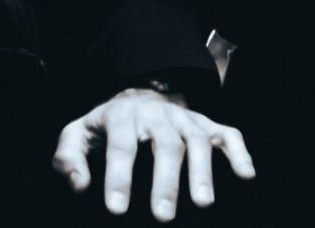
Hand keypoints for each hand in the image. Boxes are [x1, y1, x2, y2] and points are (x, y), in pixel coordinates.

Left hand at [53, 87, 254, 220]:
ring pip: (196, 139)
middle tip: (162, 217)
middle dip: (165, 180)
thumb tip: (79, 185)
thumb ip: (68, 158)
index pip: (121, 145)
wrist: (137, 98)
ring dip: (202, 170)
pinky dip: (238, 153)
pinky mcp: (209, 126)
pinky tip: (245, 176)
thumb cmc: (106, 128)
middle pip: (163, 143)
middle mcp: (156, 114)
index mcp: (122, 116)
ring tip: (203, 204)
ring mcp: (185, 118)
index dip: (118, 177)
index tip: (115, 210)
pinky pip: (229, 135)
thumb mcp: (78, 135)